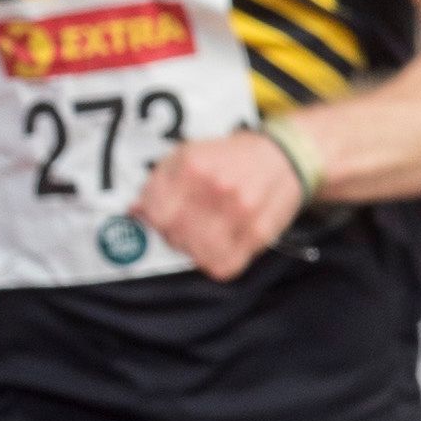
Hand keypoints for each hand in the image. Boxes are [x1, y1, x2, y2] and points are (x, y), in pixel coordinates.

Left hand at [134, 126, 312, 278]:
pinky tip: (220, 247)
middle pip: (174, 236)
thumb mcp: (189, 153)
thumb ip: (158, 181)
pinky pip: (224, 267)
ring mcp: (239, 212)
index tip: (160, 218)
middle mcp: (216, 187)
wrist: (285, 156)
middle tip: (184, 226)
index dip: (153, 221)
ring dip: (194, 251)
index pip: (155, 212)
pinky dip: (217, 263)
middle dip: (173, 235)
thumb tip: (135, 212)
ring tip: (202, 236)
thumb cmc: (230, 157)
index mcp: (193, 165)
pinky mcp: (259, 233)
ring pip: (196, 255)